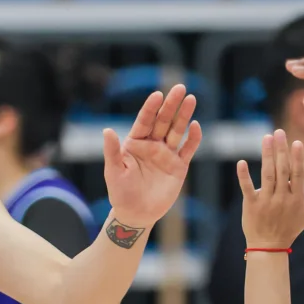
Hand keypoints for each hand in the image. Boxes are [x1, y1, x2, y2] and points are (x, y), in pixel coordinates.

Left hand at [103, 84, 201, 228]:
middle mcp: (152, 145)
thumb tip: (106, 130)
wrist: (135, 214)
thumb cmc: (121, 193)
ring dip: (184, 115)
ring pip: (177, 131)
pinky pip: (187, 149)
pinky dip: (193, 138)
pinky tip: (196, 126)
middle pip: (163, 121)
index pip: (145, 121)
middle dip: (171, 105)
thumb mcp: (113, 172)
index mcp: (136, 143)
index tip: (157, 95)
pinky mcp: (179, 166)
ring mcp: (166, 154)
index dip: (151, 108)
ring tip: (191, 99)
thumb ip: (112, 151)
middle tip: (180, 88)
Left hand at [237, 130, 303, 247]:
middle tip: (279, 131)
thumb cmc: (292, 228)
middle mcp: (282, 198)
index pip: (298, 174)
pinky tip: (241, 162)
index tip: (297, 142)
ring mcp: (266, 201)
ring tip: (266, 137)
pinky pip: (247, 188)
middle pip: (282, 170)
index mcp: (297, 197)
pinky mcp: (251, 205)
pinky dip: (244, 176)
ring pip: (267, 175)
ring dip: (266, 155)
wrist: (269, 246)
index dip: (298, 158)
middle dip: (281, 150)